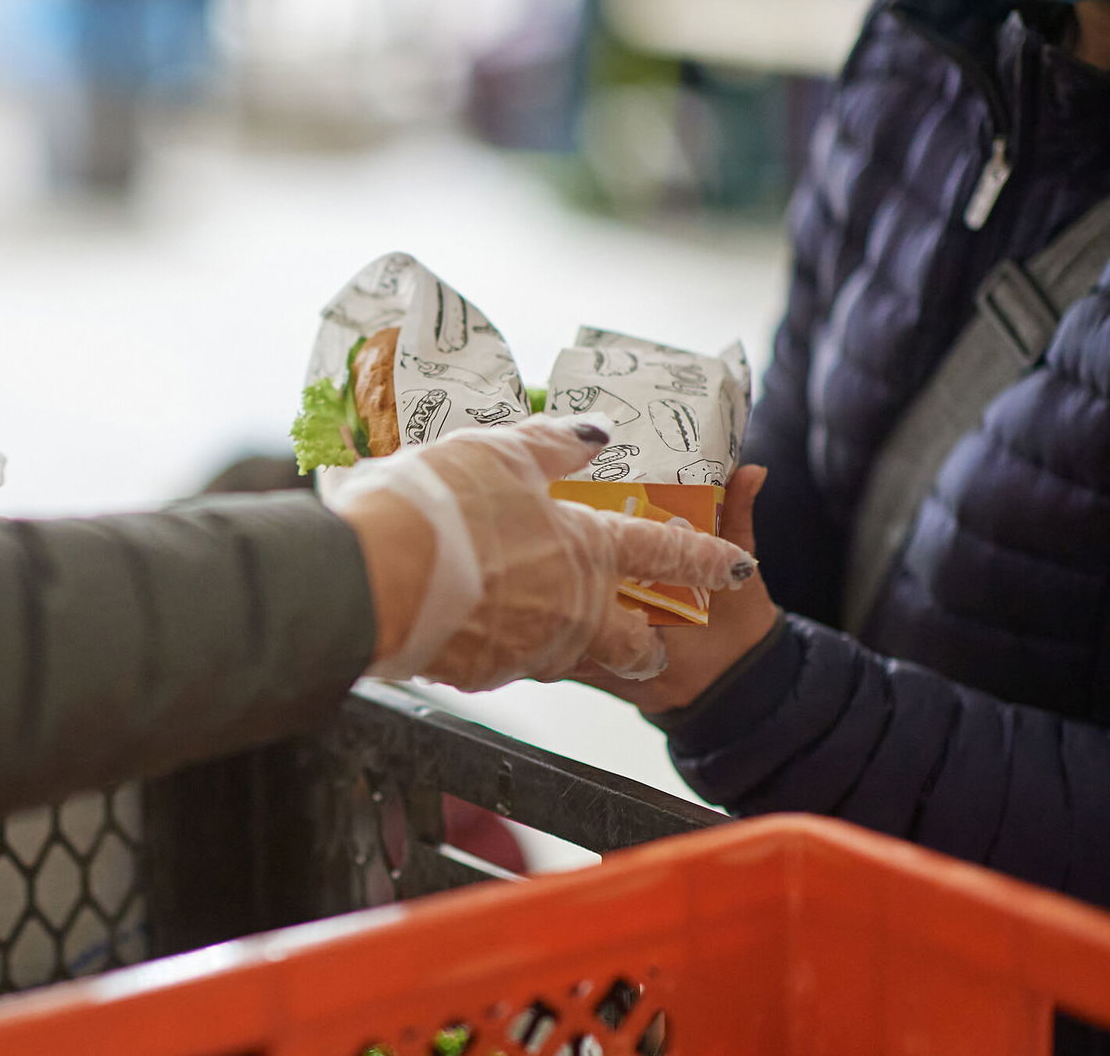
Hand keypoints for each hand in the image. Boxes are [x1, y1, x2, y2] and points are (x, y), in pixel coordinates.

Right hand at [330, 416, 756, 691]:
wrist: (373, 580)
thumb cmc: (442, 506)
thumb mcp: (501, 453)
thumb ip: (552, 445)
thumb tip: (592, 435)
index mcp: (587, 549)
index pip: (665, 552)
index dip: (706, 556)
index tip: (736, 566)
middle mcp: (572, 609)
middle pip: (630, 639)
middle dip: (646, 641)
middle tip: (649, 637)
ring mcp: (528, 648)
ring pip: (568, 654)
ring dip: (571, 640)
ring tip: (550, 621)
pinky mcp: (482, 674)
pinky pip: (508, 661)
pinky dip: (505, 644)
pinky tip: (481, 623)